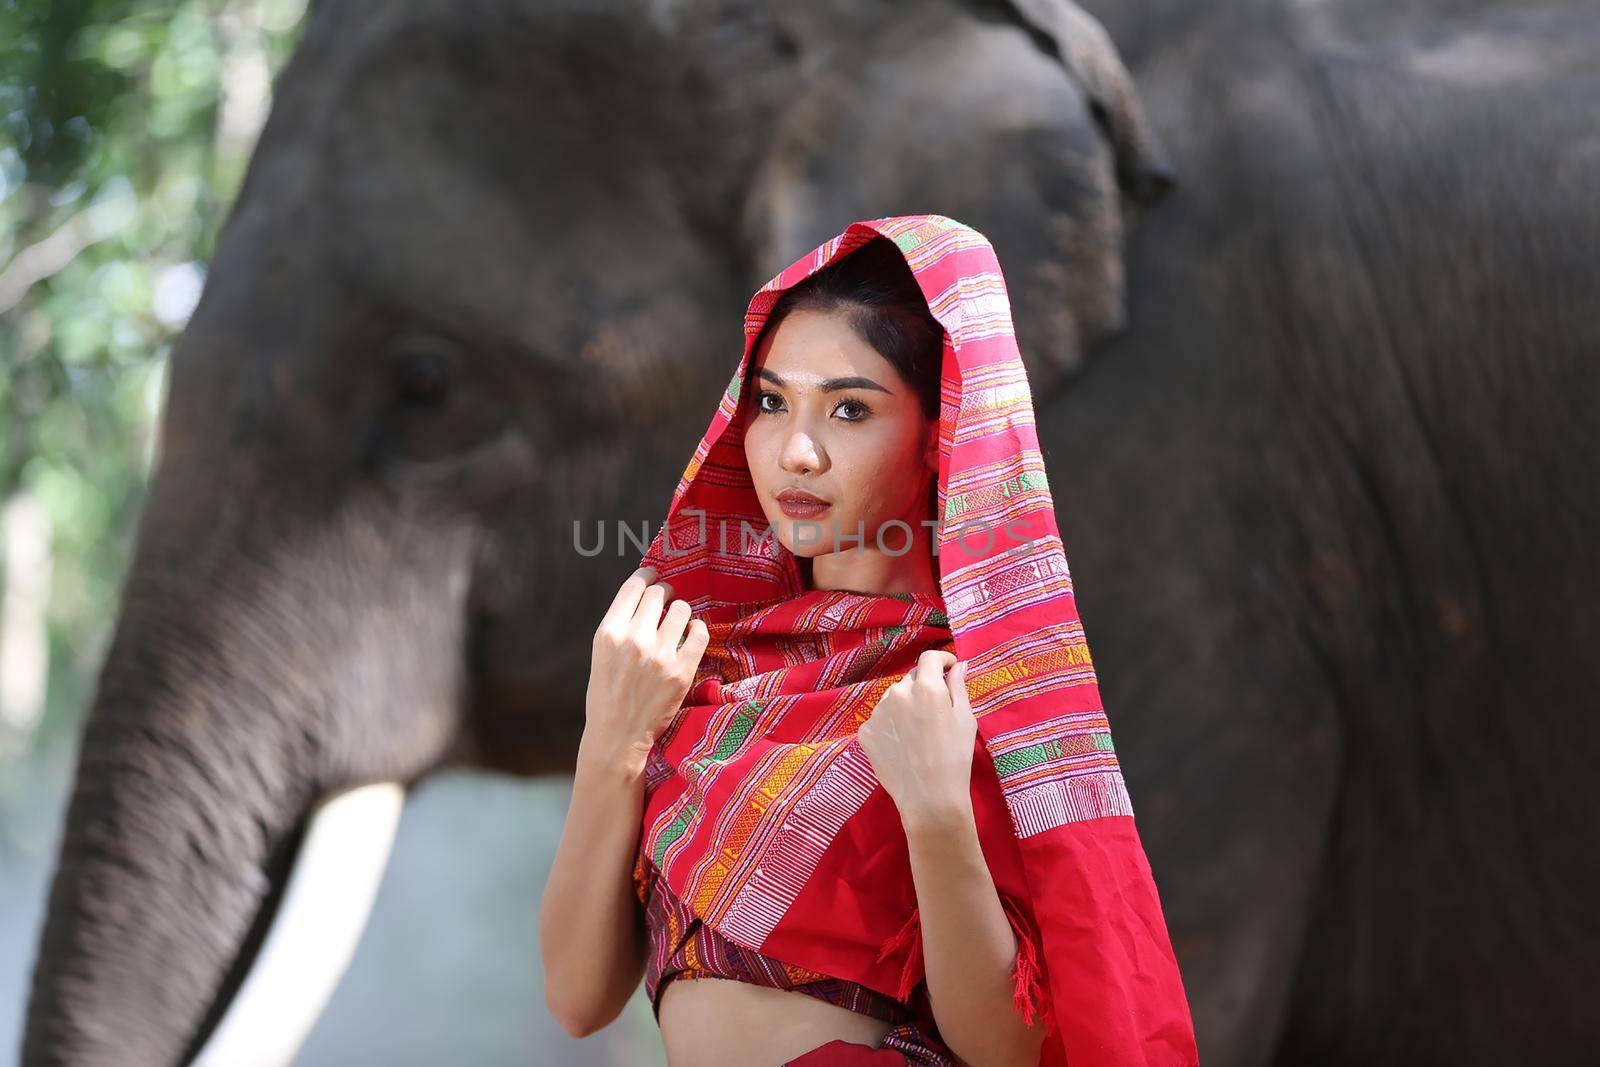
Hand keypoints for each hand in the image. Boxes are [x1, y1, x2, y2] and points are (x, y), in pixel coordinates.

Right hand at [583, 565, 709, 772]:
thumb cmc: (607, 695)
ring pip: (681, 609)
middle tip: (667, 600)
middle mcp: (634, 639)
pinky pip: (699, 633)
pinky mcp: (681, 670)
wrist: (617, 736)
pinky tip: (691, 634)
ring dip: (680, 611)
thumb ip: (621, 625)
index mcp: (609, 633)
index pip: (633, 587)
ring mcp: (660, 654)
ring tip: (677, 622)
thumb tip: (646, 595)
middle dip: (664, 592)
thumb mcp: (602, 654)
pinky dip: (697, 629)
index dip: (646, 576)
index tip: (653, 575)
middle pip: (658, 594)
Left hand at [857, 650, 976, 822]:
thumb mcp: (965, 719)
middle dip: (924, 688)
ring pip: (893, 699)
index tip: (948, 669)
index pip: (929, 658)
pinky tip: (902, 746)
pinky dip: (891, 726)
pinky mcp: (865, 732)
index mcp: (925, 687)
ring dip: (905, 706)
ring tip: (918, 734)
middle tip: (935, 713)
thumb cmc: (955, 758)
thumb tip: (957, 665)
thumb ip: (958, 686)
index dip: (941, 660)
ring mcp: (877, 712)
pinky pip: (880, 720)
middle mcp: (897, 693)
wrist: (929, 798)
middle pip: (911, 679)